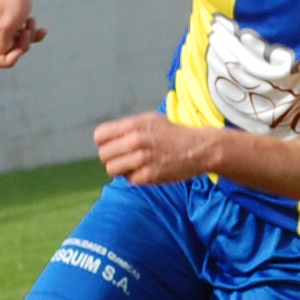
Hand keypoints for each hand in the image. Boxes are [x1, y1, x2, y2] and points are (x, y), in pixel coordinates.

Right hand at [0, 0, 46, 68]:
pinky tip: (41, 28)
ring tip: (31, 22)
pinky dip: (32, 34)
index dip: (8, 60)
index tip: (20, 50)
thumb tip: (3, 55)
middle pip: (5, 54)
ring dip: (27, 38)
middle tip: (27, 32)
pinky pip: (22, 38)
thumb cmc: (10, 0)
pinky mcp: (9, 24)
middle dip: (20, 46)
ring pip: (15, 46)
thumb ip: (2, 46)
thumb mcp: (6, 27)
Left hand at [94, 113, 219, 185]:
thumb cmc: (173, 133)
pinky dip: (136, 178)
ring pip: (112, 169)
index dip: (104, 142)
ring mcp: (142, 159)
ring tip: (135, 165)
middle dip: (112, 157)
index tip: (114, 146)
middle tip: (126, 158)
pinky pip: (129, 180)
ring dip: (121, 169)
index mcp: (133, 125)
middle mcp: (135, 141)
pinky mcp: (149, 175)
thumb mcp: (150, 120)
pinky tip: (148, 171)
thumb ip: (127, 128)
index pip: (100, 136)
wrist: (199, 148)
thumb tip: (105, 139)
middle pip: (104, 155)